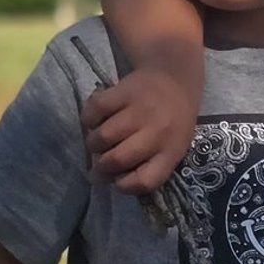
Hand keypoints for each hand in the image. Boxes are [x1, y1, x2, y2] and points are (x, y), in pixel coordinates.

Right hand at [82, 70, 197, 194]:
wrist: (175, 77)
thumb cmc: (172, 121)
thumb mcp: (172, 147)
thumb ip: (148, 166)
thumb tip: (107, 179)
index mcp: (172, 150)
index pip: (146, 180)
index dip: (125, 186)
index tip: (116, 181)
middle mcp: (158, 131)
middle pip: (117, 159)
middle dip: (101, 167)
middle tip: (98, 164)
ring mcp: (140, 109)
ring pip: (102, 137)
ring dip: (93, 144)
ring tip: (98, 142)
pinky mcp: (123, 90)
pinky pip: (94, 111)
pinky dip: (88, 119)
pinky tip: (95, 121)